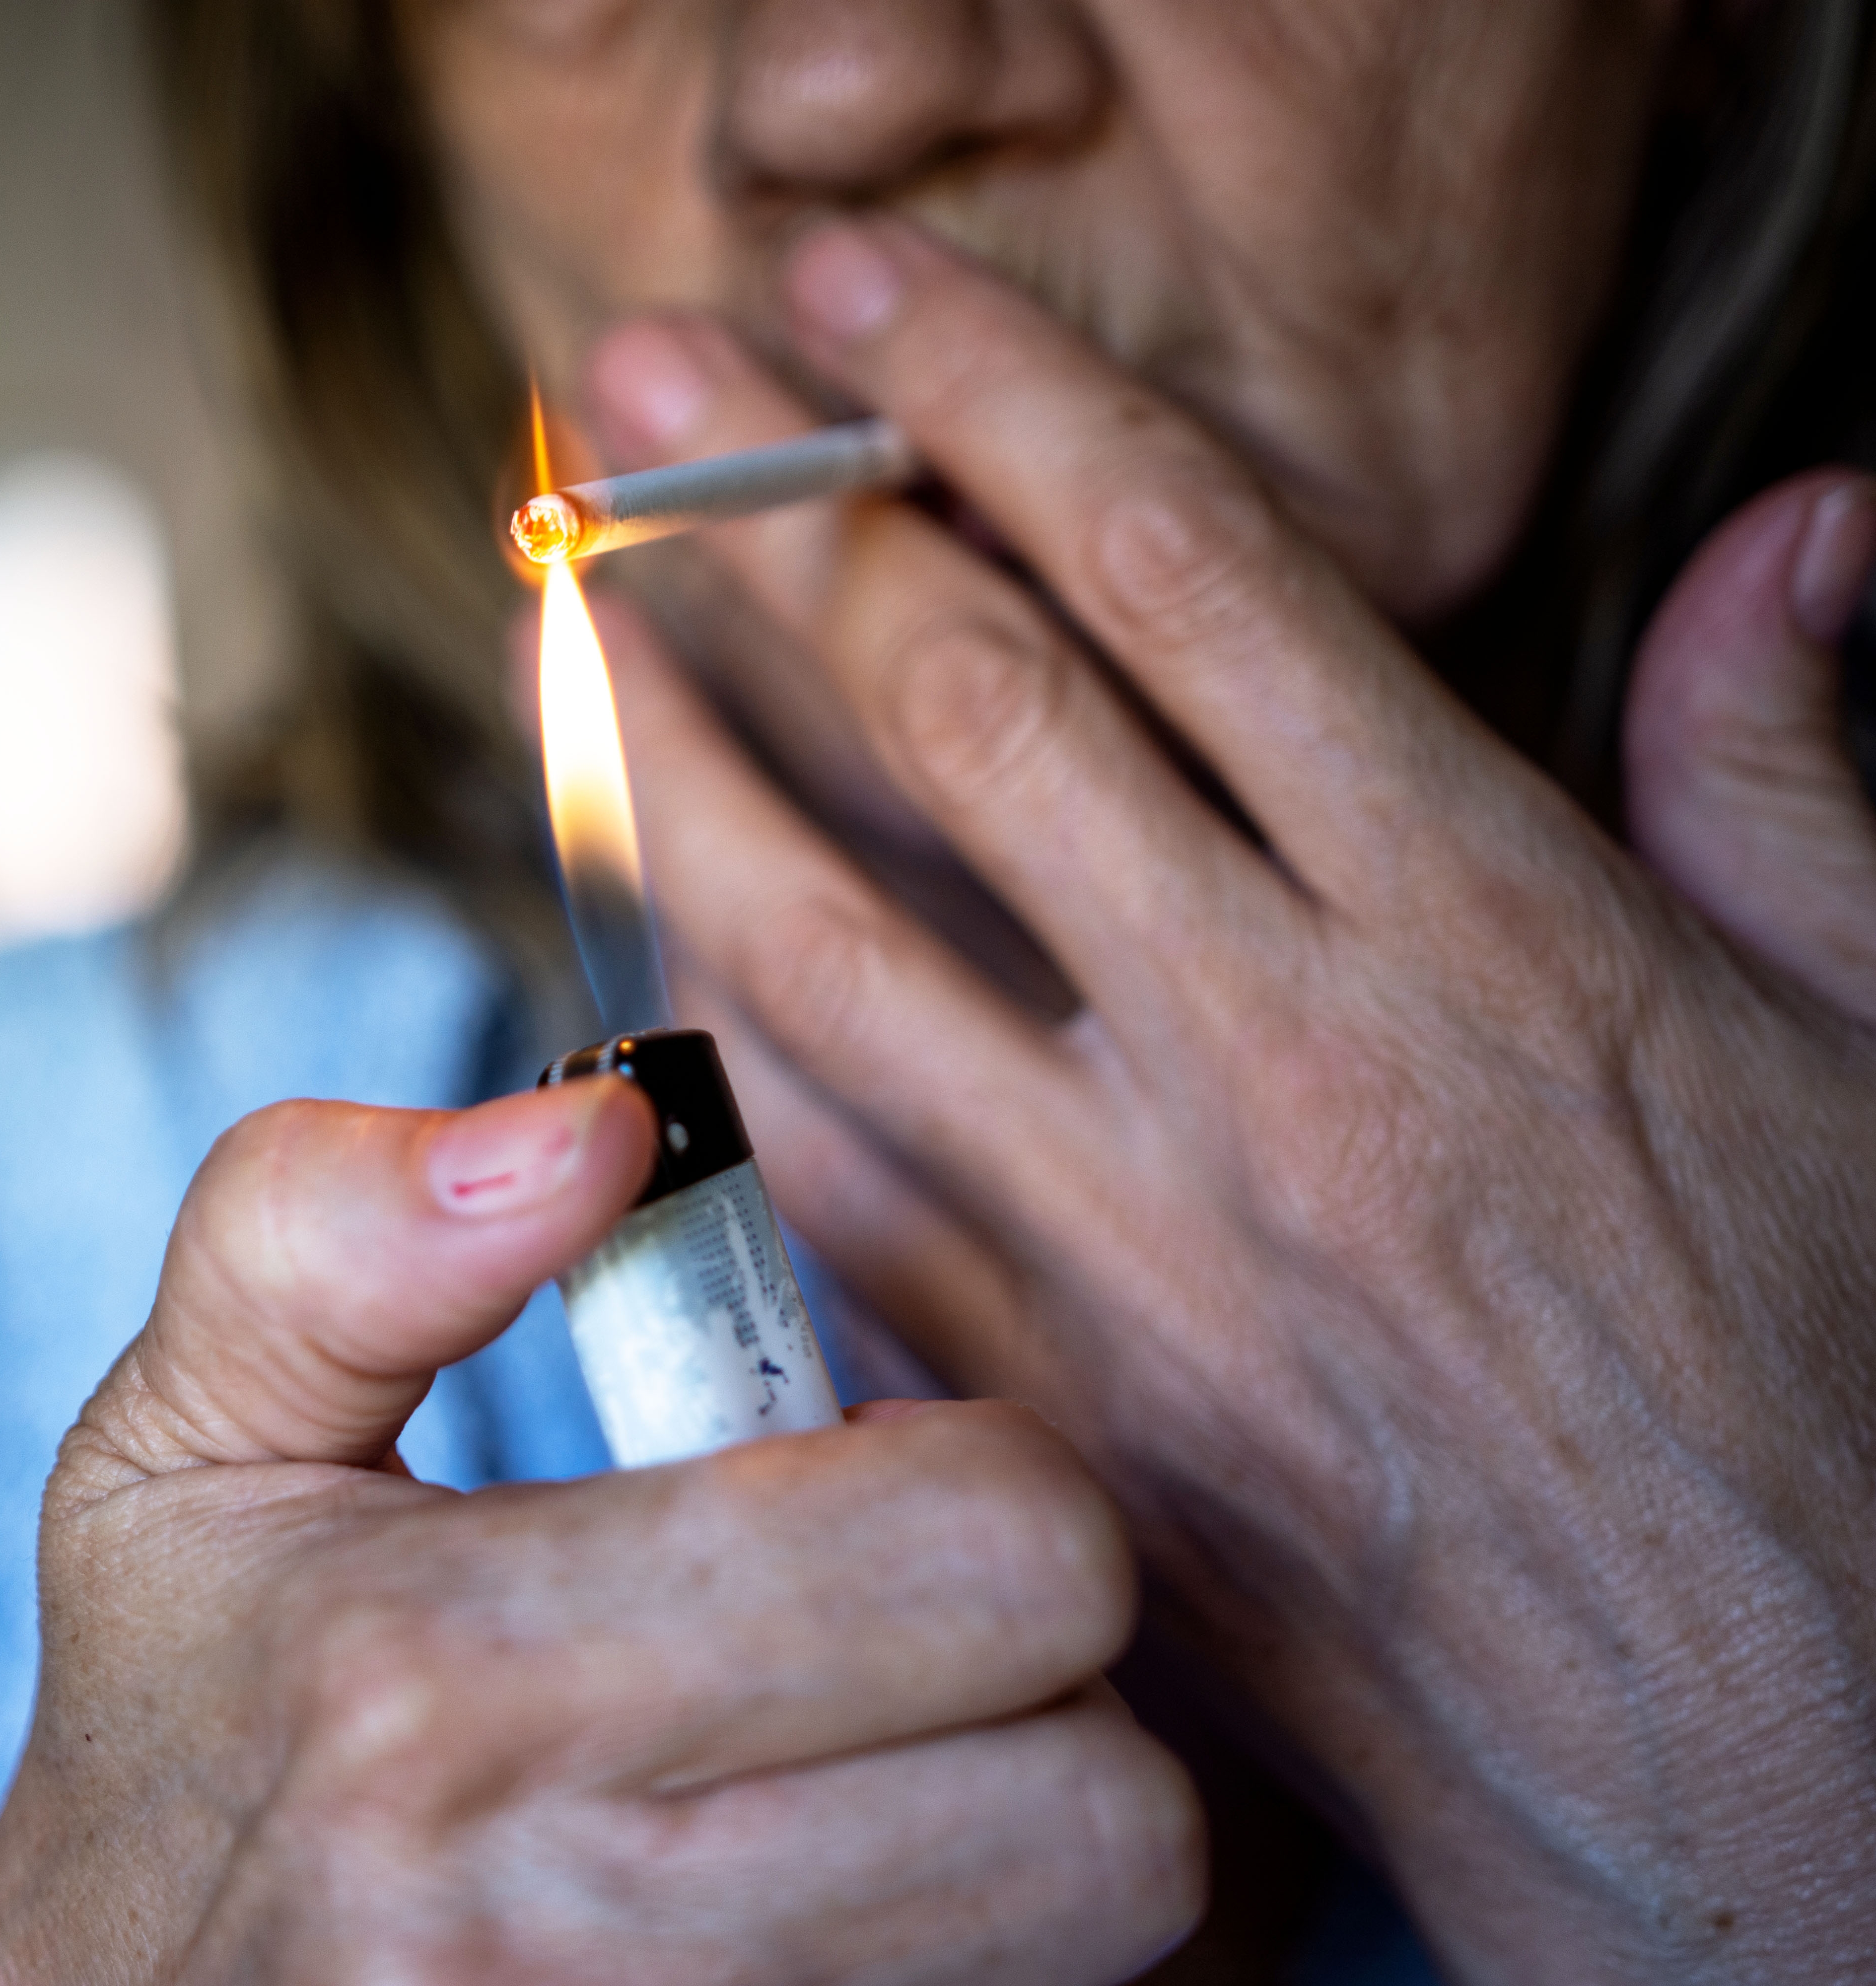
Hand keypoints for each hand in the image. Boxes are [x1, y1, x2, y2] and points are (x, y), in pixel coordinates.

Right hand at [0, 1079, 1202, 1983]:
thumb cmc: (180, 1737)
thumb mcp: (173, 1453)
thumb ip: (329, 1235)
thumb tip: (592, 1135)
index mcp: (447, 1684)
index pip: (996, 1562)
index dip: (984, 1484)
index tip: (866, 1486)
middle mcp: (572, 1928)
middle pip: (1109, 1811)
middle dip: (1039, 1693)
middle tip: (898, 1652)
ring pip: (1101, 1961)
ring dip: (1024, 1853)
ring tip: (856, 1783)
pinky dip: (972, 1966)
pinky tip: (830, 1906)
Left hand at [579, 216, 1875, 1980]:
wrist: (1755, 1765)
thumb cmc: (1820, 1398)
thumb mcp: (1866, 1059)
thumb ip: (1786, 781)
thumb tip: (1800, 528)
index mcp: (1488, 933)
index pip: (1185, 576)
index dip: (1001, 393)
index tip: (861, 287)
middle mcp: (1279, 1062)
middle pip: (961, 709)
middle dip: (782, 513)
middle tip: (647, 375)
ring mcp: (1132, 1241)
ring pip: (820, 935)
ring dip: (674, 750)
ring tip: (567, 617)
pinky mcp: (1043, 1394)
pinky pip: (819, 1172)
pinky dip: (717, 1030)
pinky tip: (645, 919)